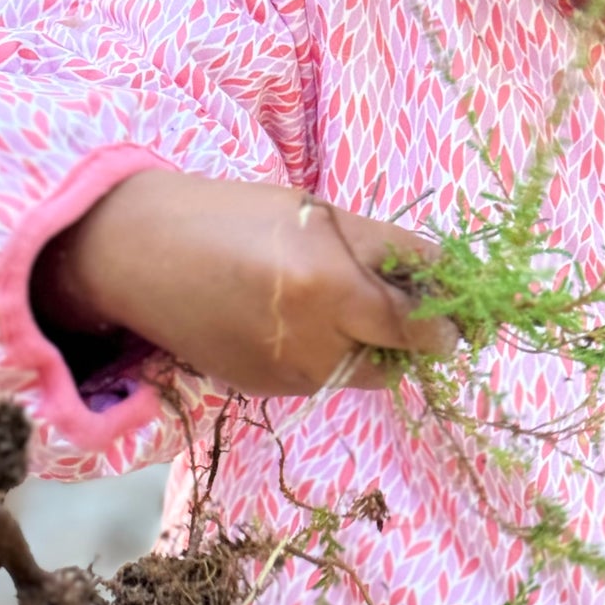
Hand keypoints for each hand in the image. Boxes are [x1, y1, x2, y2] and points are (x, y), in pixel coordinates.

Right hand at [31, 171, 457, 396]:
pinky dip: (331, 354)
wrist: (140, 256)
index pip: (414, 323)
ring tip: (345, 304)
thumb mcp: (315, 213)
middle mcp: (313, 341)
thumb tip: (444, 274)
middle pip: (398, 357)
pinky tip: (300, 320)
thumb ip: (382, 246)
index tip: (464, 316)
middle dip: (416, 338)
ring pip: (364, 372)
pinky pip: (324, 378)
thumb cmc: (231, 216)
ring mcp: (288, 374)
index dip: (446, 320)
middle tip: (421, 313)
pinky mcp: (266, 390)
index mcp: (329, 286)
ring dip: (373, 346)